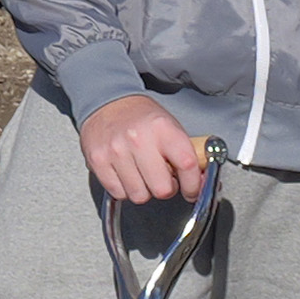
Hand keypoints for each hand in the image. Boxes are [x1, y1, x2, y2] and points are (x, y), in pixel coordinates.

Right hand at [79, 94, 209, 207]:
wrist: (107, 103)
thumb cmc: (140, 117)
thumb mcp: (170, 126)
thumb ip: (186, 153)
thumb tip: (201, 181)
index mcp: (163, 128)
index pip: (187, 165)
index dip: (193, 185)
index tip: (192, 189)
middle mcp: (139, 139)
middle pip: (162, 189)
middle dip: (165, 188)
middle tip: (162, 177)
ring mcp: (116, 151)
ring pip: (139, 195)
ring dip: (144, 189)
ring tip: (142, 172)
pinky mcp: (98, 161)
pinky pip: (118, 193)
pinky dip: (124, 188)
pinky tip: (126, 173)